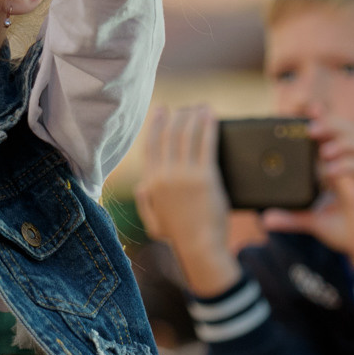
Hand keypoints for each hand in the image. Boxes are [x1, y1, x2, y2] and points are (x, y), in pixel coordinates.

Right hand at [136, 105, 255, 296]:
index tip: (162, 110)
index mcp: (151, 183)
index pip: (151, 145)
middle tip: (186, 107)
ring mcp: (184, 174)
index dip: (156, 124)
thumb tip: (142, 185)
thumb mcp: (153, 223)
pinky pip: (205, 143)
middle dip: (178, 116)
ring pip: (187, 135)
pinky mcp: (205, 176)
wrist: (200, 247)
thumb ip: (145, 203)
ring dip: (193, 117)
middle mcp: (165, 175)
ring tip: (200, 108)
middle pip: (170, 135)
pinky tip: (211, 116)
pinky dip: (208, 126)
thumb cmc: (179, 238)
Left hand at [257, 113, 353, 278]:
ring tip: (324, 152)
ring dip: (343, 141)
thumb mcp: (311, 222)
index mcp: (340, 166)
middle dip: (333, 123)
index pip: (336, 133)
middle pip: (352, 130)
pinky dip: (347, 166)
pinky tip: (331, 173)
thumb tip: (265, 219)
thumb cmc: (344, 230)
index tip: (306, 107)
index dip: (325, 117)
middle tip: (310, 129)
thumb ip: (290, 217)